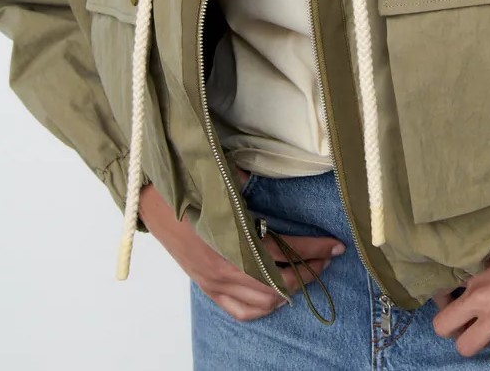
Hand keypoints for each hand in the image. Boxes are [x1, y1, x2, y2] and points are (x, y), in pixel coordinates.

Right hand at [138, 176, 345, 321]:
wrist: (152, 196)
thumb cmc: (191, 182)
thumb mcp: (227, 178)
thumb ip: (255, 186)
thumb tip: (279, 179)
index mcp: (234, 239)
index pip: (286, 252)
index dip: (315, 249)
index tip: (337, 244)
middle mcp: (227, 268)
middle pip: (280, 284)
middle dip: (309, 272)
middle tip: (327, 257)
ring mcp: (215, 282)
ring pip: (263, 303)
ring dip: (290, 292)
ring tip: (307, 273)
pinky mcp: (207, 287)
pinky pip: (240, 311)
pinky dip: (263, 308)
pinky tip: (277, 296)